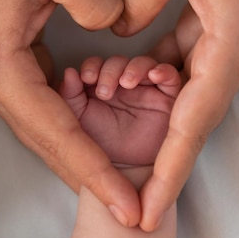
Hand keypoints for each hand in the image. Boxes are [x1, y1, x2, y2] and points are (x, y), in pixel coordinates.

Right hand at [0, 0, 140, 225]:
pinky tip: (101, 145)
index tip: (129, 205)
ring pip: (51, 136)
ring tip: (124, 189)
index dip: (98, 172)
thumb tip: (117, 32)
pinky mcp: (15, 72)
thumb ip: (97, 0)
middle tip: (135, 212)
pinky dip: (77, 134)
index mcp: (6, 72)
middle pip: (53, 148)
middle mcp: (0, 89)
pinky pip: (51, 114)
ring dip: (86, 162)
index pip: (60, 135)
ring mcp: (5, 83)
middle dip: (95, 181)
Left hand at [59, 55, 180, 165]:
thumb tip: (69, 72)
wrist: (125, 175)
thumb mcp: (77, 120)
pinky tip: (153, 76)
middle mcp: (125, 87)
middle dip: (110, 70)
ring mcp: (147, 91)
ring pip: (143, 64)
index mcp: (103, 87)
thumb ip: (70, 96)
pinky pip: (169, 76)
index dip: (92, 66)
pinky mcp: (168, 99)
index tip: (86, 78)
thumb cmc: (102, 149)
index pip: (98, 65)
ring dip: (133, 68)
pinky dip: (162, 71)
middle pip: (119, 62)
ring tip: (126, 83)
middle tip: (104, 90)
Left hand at [113, 0, 238, 229]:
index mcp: (228, 52)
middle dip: (154, 157)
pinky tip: (121, 67)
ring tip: (102, 100)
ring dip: (144, 102)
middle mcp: (230, 60)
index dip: (168, 173)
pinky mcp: (217, 33)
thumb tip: (119, 31)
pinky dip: (151, 73)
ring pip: (180, 93)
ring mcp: (225, 48)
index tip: (149, 214)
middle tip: (120, 191)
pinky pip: (180, 65)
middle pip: (187, 122)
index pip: (192, 127)